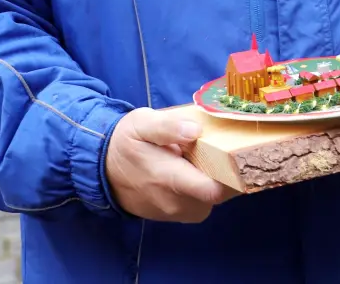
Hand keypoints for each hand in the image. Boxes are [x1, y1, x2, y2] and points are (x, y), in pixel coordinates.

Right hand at [104, 108, 238, 222]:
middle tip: (220, 152)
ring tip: (202, 162)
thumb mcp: (142, 124)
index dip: (233, 176)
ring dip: (211, 184)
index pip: (213, 190)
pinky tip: (191, 173)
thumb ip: (168, 127)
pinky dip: (199, 192)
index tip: (239, 157)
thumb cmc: (125, 142)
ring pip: (208, 203)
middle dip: (223, 176)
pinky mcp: (170, 216)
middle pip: (217, 196)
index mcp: (169, 178)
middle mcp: (173, 203)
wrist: (99, 168)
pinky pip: (195, 207)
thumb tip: (195, 131)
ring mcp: (171, 213)